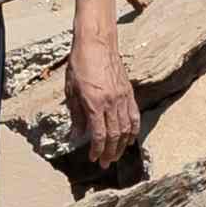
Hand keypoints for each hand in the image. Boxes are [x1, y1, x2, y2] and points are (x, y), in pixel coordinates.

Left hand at [66, 29, 141, 169]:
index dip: (97, 150)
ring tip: (116, 155)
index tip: (94, 158)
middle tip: (106, 163)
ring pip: (126, 128)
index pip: (99, 134)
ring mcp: (122, 97)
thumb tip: (76, 136)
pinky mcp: (129, 92)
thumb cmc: (80, 64)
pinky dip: (133, 130)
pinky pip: (134, 116)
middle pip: (114, 135)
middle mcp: (111, 102)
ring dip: (122, 145)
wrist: (97, 43)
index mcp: (94, 103)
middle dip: (110, 152)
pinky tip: (130, 139)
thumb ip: (76, 115)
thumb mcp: (71, 90)